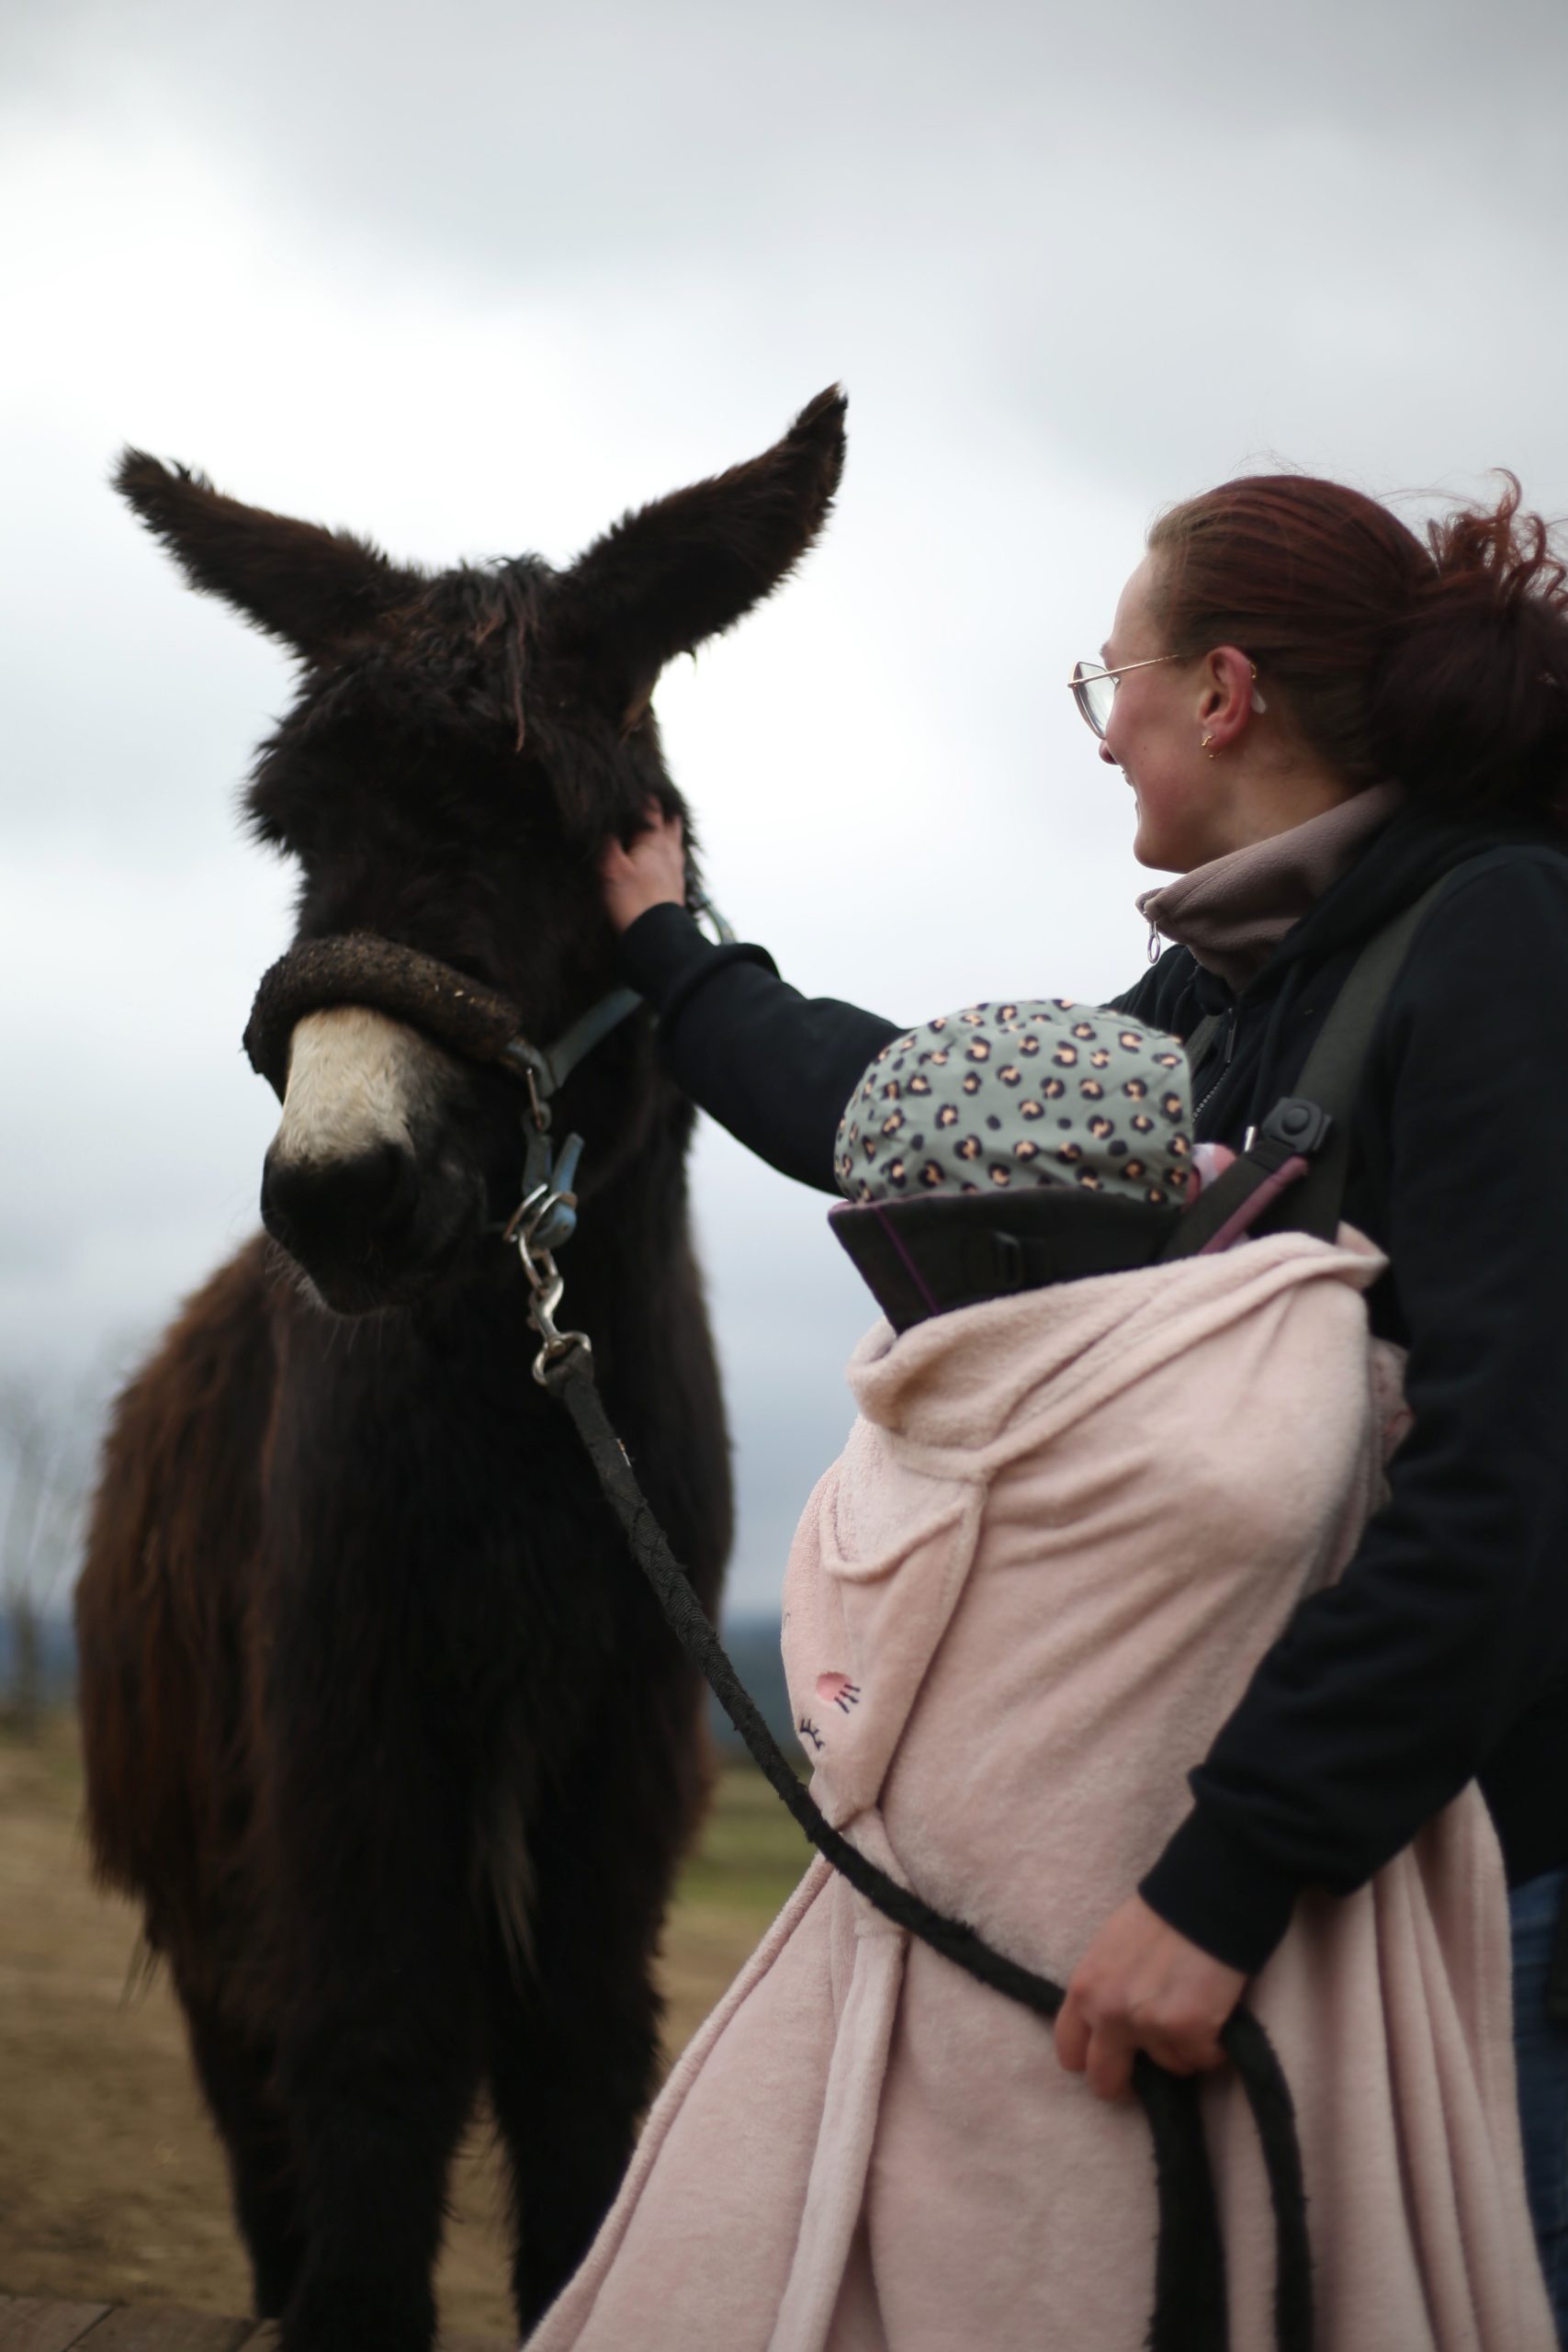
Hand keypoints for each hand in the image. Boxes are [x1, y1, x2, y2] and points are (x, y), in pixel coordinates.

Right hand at [600, 799, 687, 932]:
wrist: (657, 936)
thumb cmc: (633, 901)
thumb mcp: (612, 868)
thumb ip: (609, 843)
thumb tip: (606, 823)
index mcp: (653, 843)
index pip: (651, 813)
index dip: (646, 799)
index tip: (642, 786)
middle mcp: (668, 853)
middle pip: (668, 825)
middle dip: (664, 812)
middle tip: (662, 800)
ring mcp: (674, 871)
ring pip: (675, 843)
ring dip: (672, 830)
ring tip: (673, 820)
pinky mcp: (675, 888)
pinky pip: (677, 862)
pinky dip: (674, 852)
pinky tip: (673, 858)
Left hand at [1054, 1895, 1246, 2101]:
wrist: (1204, 1898)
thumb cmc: (1160, 1916)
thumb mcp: (1109, 1951)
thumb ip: (1103, 1991)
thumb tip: (1111, 2030)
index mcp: (1083, 1990)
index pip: (1068, 2051)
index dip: (1090, 2063)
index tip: (1112, 2061)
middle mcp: (1108, 2013)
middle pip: (1105, 2082)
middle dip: (1127, 2085)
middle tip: (1151, 2072)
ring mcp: (1147, 2026)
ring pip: (1168, 2067)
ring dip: (1182, 2050)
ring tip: (1195, 2012)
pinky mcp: (1189, 2032)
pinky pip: (1204, 2058)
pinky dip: (1213, 2046)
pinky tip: (1217, 2013)